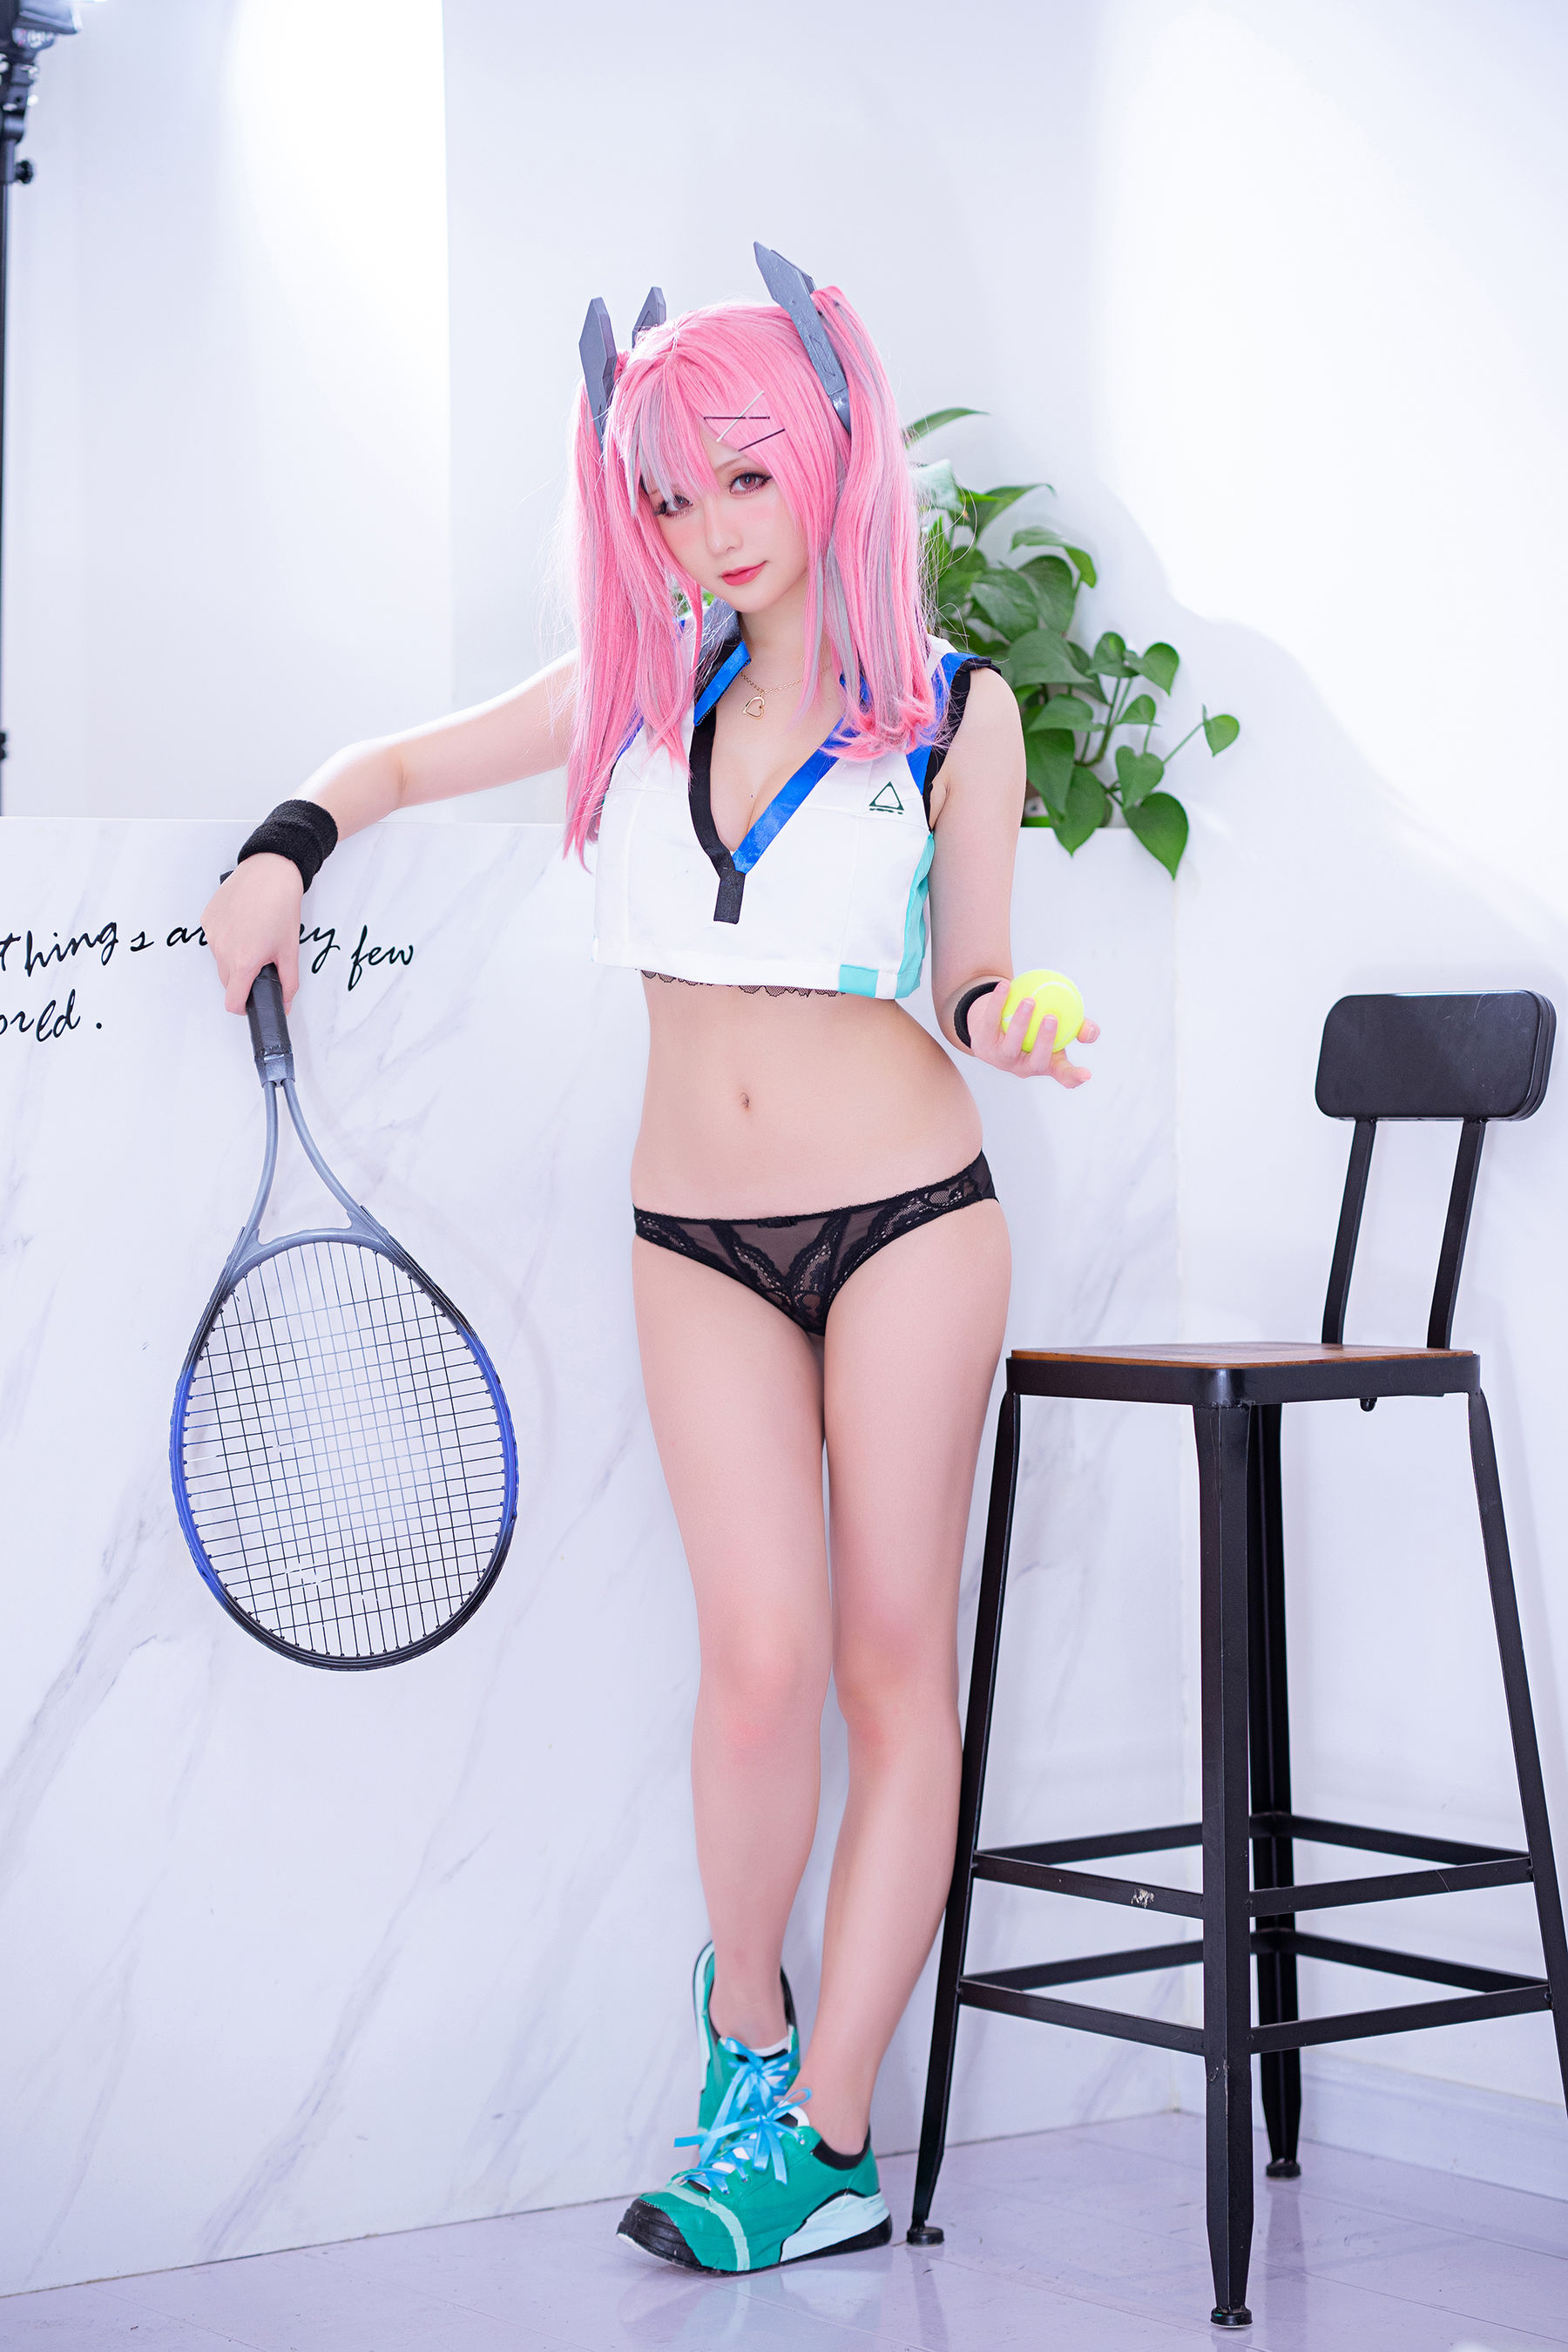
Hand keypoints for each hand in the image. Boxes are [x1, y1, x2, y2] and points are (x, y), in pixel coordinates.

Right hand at [202, 855, 303, 1013]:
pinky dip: (227, 938)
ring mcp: (212, 934)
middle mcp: (222, 950)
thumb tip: (285, 1003)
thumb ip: (288, 983)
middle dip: (243, 978)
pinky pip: (215, 939)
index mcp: (243, 962)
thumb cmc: (280, 906)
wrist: (270, 872)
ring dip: (234, 957)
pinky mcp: (207, 919)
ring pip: (220, 959)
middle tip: (261, 961)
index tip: (249, 1003)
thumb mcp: (290, 950)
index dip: (242, 1007)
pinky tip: (242, 923)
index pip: (232, 1001)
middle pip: (227, 981)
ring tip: (254, 936)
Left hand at [963, 983, 1098, 1087]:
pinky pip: (991, 1021)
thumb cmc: (1032, 1027)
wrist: (992, 1024)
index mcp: (1046, 1064)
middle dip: (1045, 1042)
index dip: (1075, 1076)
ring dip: (1021, 1023)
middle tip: (1052, 1018)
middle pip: (1036, 1062)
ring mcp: (1001, 1059)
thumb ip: (1075, 1026)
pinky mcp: (981, 1044)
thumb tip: (1088, 1028)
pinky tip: (1006, 985)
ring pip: (1010, 1046)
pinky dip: (998, 1002)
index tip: (1088, 1073)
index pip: (1063, 1076)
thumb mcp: (1055, 1027)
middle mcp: (1023, 1067)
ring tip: (1030, 1001)